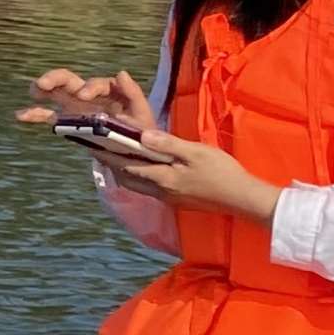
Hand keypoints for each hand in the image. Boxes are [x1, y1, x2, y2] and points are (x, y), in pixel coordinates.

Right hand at [17, 66, 156, 130]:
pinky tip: (20, 115)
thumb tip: (120, 72)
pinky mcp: (68, 121)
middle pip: (69, 80)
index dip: (89, 87)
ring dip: (43, 89)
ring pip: (56, 93)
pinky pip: (49, 115)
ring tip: (33, 90)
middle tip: (43, 84)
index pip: (97, 84)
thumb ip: (132, 94)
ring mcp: (76, 107)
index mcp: (109, 91)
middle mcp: (89, 94)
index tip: (83, 97)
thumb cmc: (141, 132)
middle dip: (56, 79)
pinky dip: (35, 114)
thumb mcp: (141, 113)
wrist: (134, 154)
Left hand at [93, 125, 280, 223]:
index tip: (92, 145)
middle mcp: (159, 191)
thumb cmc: (221, 172)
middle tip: (100, 150)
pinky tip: (142, 168)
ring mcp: (168, 198)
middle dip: (111, 164)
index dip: (108, 155)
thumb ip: (167, 144)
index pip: (127, 166)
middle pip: (126, 179)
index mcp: (161, 177)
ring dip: (124, 171)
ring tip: (116, 157)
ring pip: (136, 185)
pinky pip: (148, 188)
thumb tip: (141, 135)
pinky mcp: (176, 200)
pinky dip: (138, 176)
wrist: (241, 198)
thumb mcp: (195, 152)